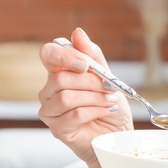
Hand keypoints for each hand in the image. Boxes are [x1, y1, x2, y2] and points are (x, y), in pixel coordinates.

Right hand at [38, 28, 132, 165]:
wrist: (119, 135)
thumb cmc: (111, 106)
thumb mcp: (107, 77)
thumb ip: (93, 56)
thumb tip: (77, 32)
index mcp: (59, 73)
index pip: (48, 54)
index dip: (64, 56)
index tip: (85, 64)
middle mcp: (49, 91)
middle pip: (61, 79)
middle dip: (91, 83)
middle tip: (109, 88)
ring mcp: (50, 111)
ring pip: (66, 97)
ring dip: (95, 98)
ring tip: (110, 101)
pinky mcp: (57, 129)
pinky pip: (73, 114)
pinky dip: (95, 111)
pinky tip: (106, 112)